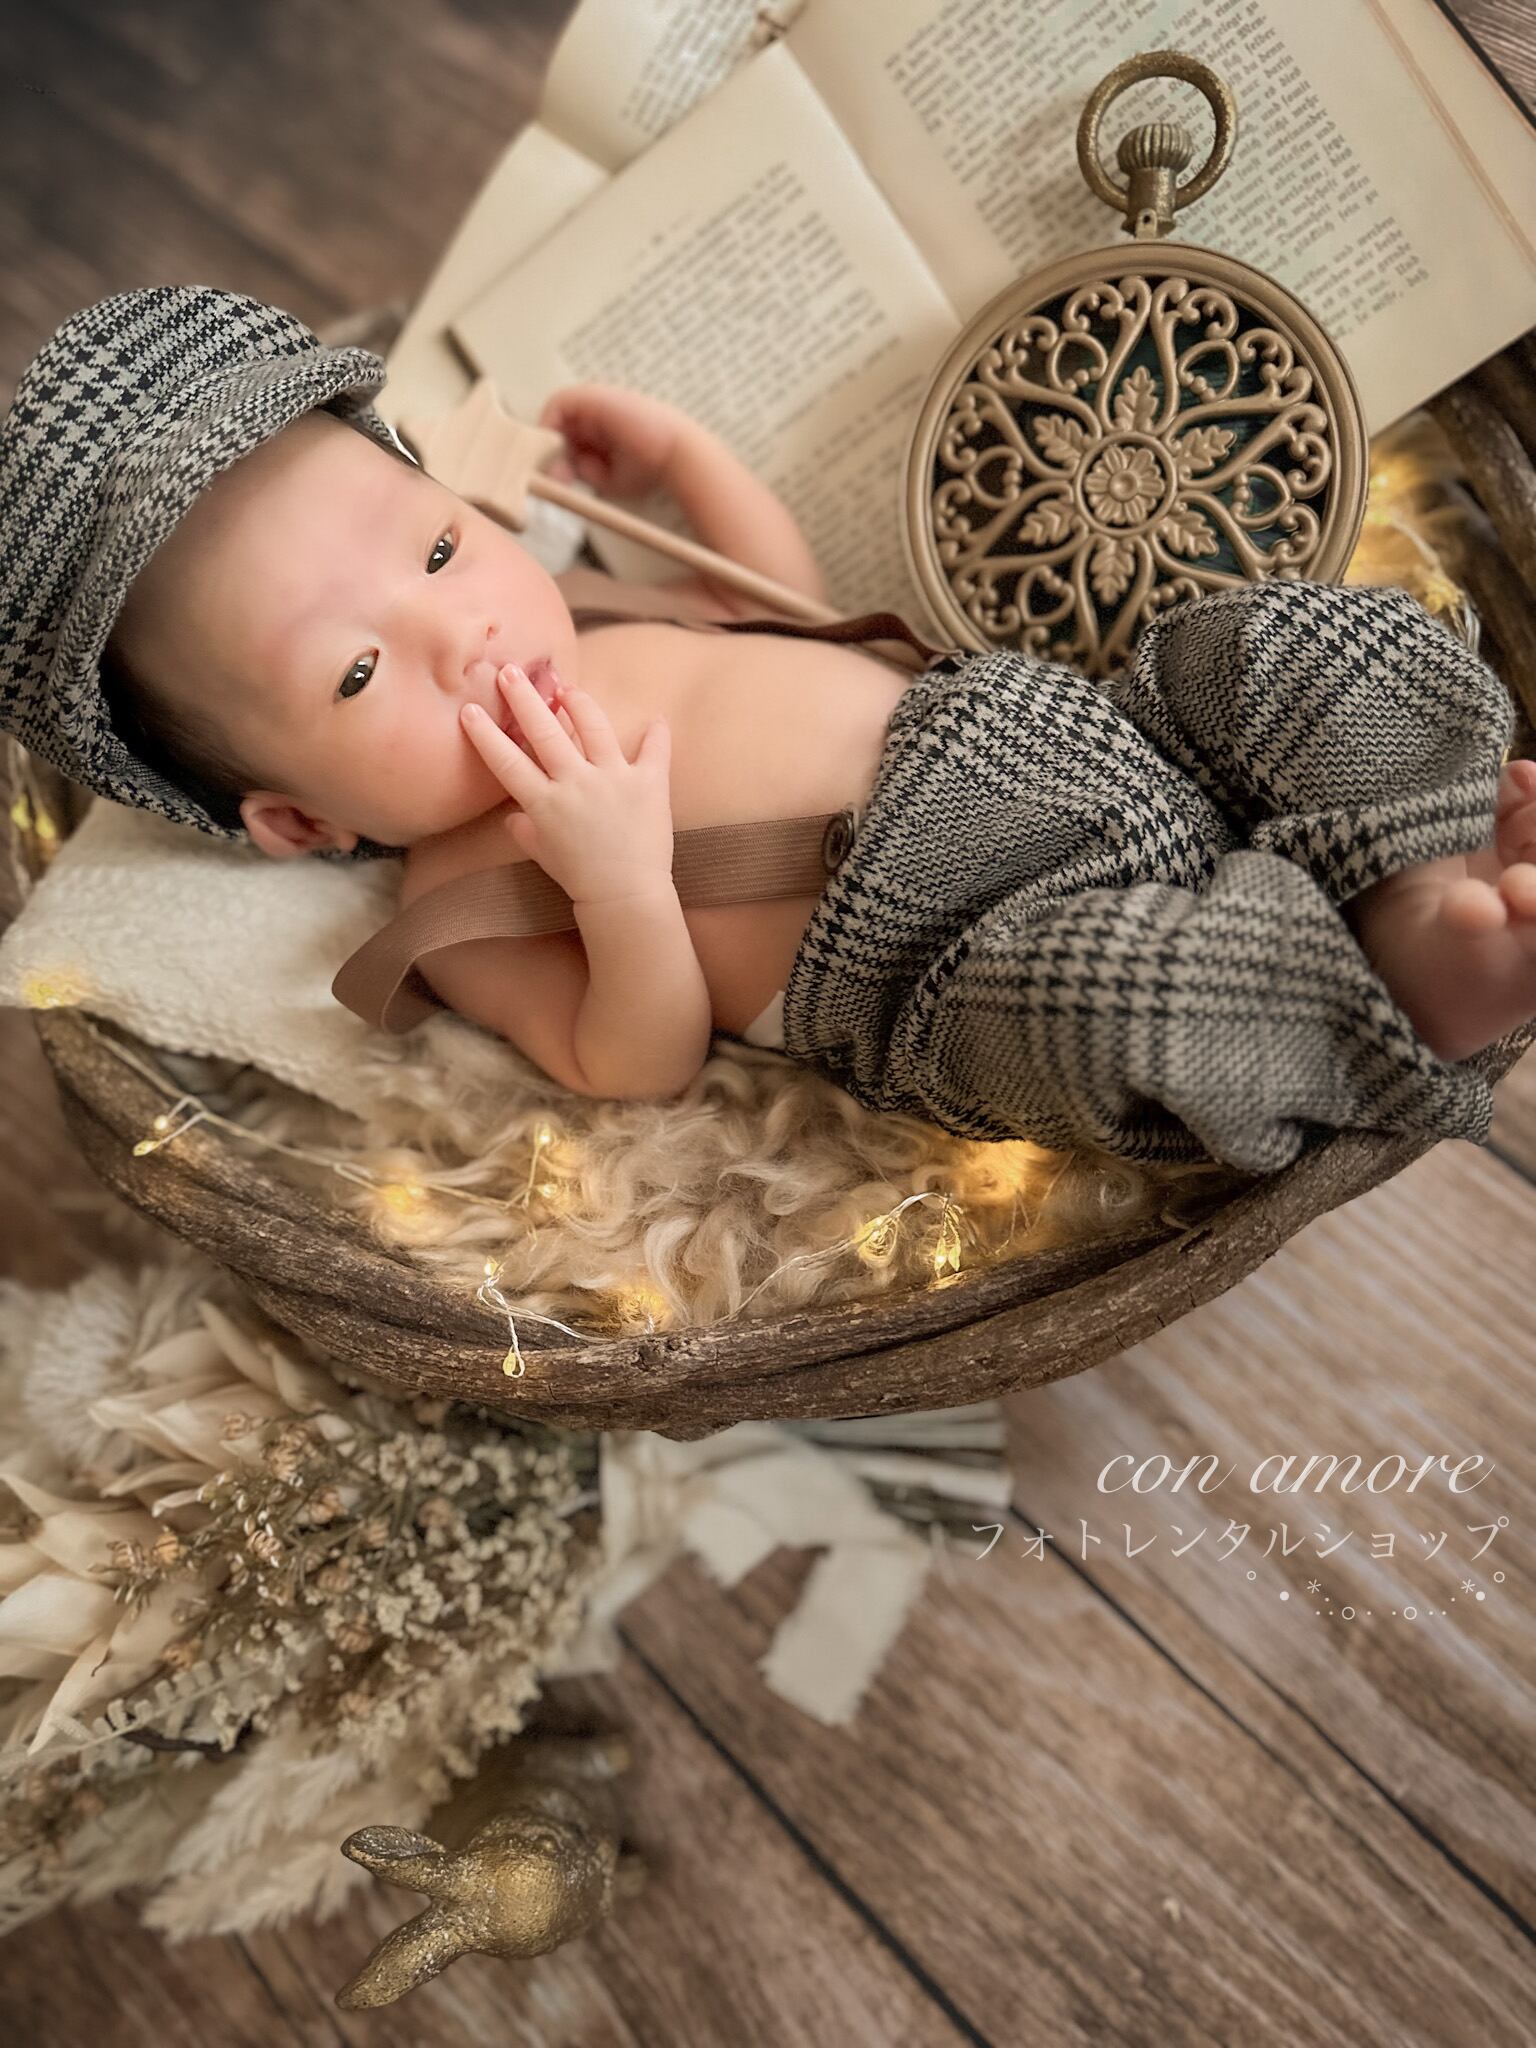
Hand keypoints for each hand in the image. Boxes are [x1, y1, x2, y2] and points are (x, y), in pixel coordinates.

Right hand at [461, 665, 673, 907]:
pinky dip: (657, 733)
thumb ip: (526, 831)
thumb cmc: (581, 879)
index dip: (485, 734)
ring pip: (593, 726)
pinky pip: (654, 750)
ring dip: (577, 702)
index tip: (469, 709)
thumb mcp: (544, 855)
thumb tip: (512, 817)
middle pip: (545, 732)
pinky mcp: (648, 784)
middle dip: (524, 699)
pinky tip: (657, 718)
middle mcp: (576, 784)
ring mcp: (613, 779)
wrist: (626, 897)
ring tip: (567, 689)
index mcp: (546, 803)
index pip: (507, 762)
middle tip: (510, 672)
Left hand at [537, 383, 684, 499]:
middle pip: (559, 428)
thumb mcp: (608, 478)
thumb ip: (581, 473)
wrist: (675, 452)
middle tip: (560, 478)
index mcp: (603, 429)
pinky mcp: (591, 395)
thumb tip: (555, 471)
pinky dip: (549, 425)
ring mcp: (594, 401)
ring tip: (561, 465)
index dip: (559, 459)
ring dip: (552, 442)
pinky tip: (557, 447)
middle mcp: (596, 412)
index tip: (563, 480)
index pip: (567, 439)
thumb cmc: (650, 466)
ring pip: (556, 417)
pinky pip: (557, 404)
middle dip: (553, 454)